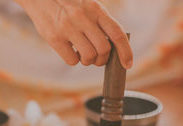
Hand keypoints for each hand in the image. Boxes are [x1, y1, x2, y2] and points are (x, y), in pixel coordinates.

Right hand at [15, 0, 132, 68]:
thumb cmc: (68, 5)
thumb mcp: (87, 7)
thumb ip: (100, 23)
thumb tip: (113, 49)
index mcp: (96, 9)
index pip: (117, 33)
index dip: (125, 51)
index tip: (127, 64)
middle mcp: (83, 17)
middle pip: (104, 49)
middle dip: (102, 59)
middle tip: (96, 58)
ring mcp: (68, 28)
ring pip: (89, 57)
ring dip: (87, 61)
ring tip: (81, 53)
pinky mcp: (55, 38)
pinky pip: (72, 60)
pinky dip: (73, 60)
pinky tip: (69, 50)